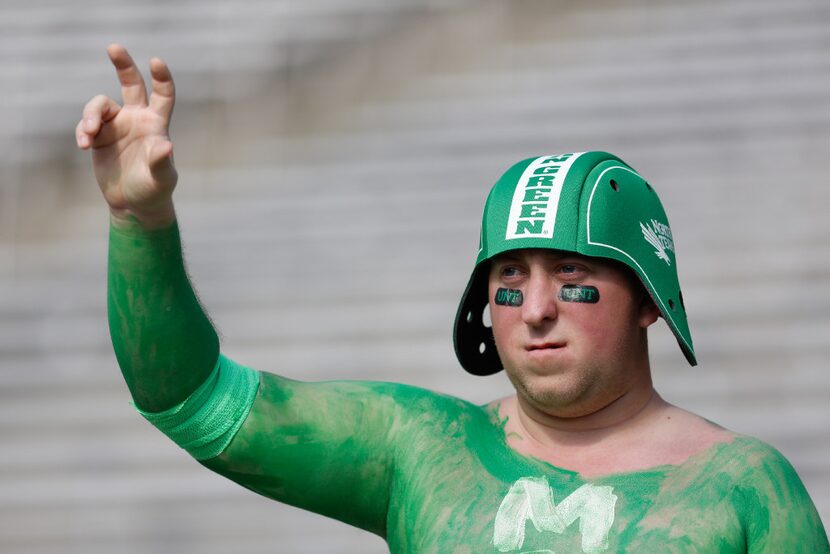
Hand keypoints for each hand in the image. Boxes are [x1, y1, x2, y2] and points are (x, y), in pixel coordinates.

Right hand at [77, 44, 177, 228]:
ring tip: (87, 134)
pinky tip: (84, 144)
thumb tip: (166, 146)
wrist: (133, 204)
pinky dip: (82, 131)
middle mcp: (137, 119)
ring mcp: (117, 126)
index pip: (163, 94)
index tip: (156, 61)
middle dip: (123, 64)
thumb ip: (162, 162)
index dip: (161, 77)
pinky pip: (85, 125)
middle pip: (131, 83)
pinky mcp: (99, 137)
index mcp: (157, 124)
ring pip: (100, 105)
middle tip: (114, 47)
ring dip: (91, 115)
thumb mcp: (162, 179)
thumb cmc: (154, 191)